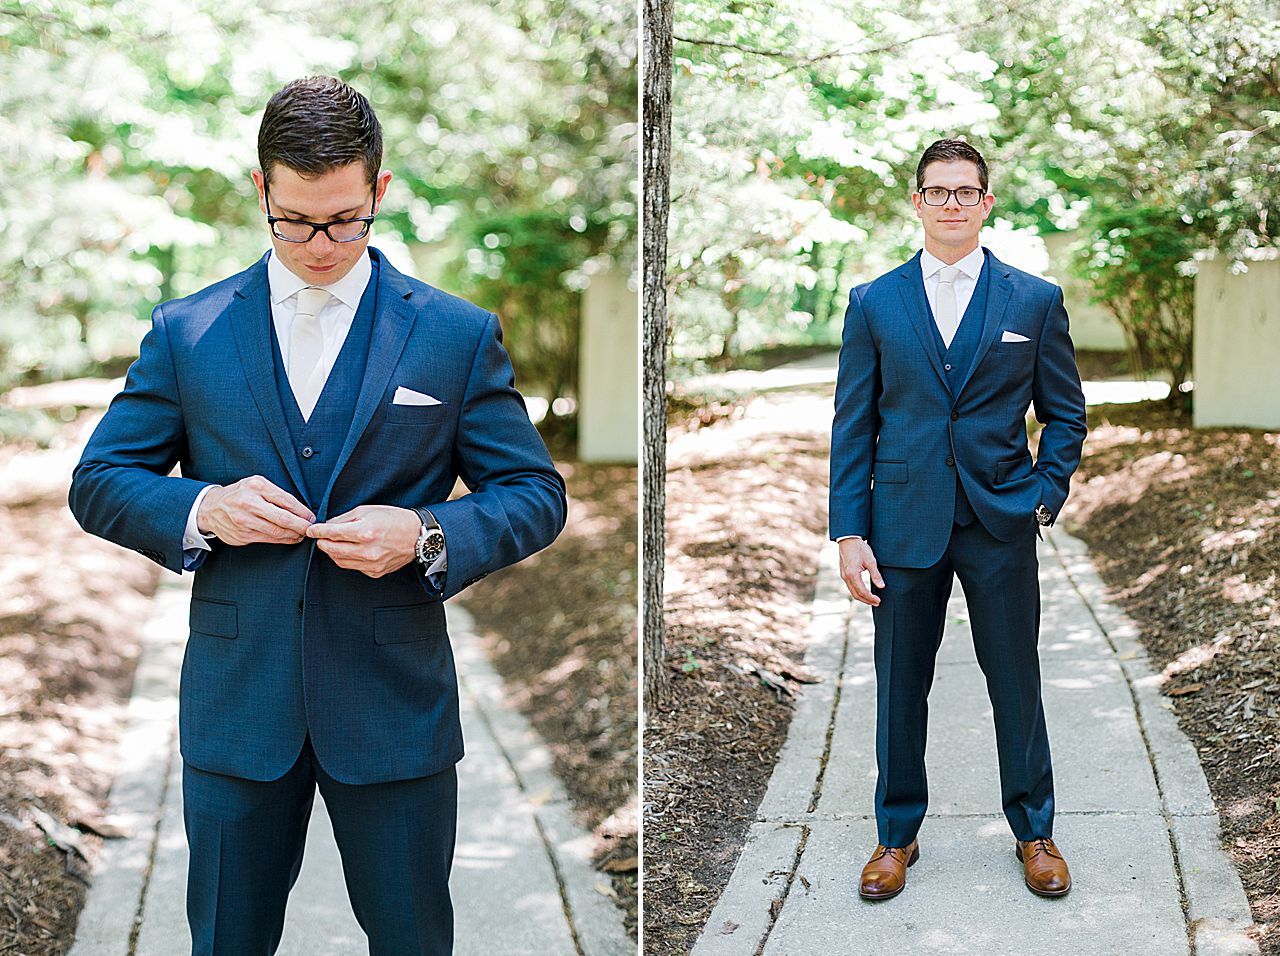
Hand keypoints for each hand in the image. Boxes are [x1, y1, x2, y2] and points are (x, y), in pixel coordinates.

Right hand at [197, 476, 313, 545]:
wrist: (210, 508)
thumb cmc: (239, 494)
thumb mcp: (256, 484)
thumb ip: (276, 494)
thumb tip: (300, 509)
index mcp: (257, 486)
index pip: (287, 501)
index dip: (303, 512)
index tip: (312, 517)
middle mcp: (250, 503)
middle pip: (283, 519)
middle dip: (302, 526)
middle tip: (311, 528)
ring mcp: (245, 521)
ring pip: (277, 531)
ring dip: (294, 535)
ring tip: (302, 534)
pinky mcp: (242, 535)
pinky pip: (268, 539)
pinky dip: (282, 540)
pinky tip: (290, 538)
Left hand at [306, 505, 420, 578]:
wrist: (418, 536)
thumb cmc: (395, 519)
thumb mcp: (369, 510)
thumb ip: (345, 518)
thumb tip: (328, 525)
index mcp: (365, 532)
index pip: (332, 533)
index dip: (318, 531)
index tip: (311, 530)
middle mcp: (367, 551)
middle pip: (331, 550)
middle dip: (322, 543)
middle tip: (320, 537)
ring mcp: (371, 564)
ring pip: (339, 561)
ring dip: (333, 552)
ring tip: (334, 543)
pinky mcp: (375, 572)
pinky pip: (353, 567)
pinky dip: (347, 559)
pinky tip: (351, 550)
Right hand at [839, 536, 884, 606]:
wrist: (848, 539)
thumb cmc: (860, 548)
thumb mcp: (871, 561)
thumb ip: (876, 575)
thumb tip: (882, 586)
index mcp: (852, 574)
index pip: (862, 591)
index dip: (871, 598)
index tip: (878, 600)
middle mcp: (846, 577)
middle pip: (856, 594)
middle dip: (866, 600)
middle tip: (877, 603)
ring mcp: (843, 575)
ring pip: (852, 591)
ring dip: (862, 597)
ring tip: (871, 599)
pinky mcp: (844, 573)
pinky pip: (850, 586)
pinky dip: (857, 591)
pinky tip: (864, 591)